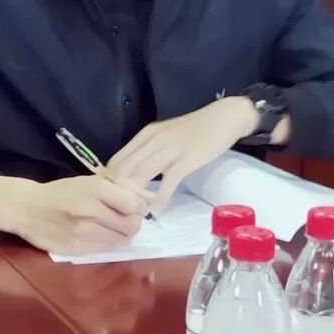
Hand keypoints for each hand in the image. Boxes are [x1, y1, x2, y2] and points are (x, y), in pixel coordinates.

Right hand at [0, 174, 153, 255]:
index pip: (135, 204)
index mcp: (96, 190)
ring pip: (122, 241)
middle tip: (125, 219)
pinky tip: (100, 236)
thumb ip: (119, 188)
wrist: (28, 209)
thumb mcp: (90, 181)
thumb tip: (148, 197)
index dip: (140, 207)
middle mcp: (91, 212)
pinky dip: (109, 244)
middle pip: (132, 226)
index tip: (135, 207)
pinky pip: (106, 251)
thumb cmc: (63, 192)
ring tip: (111, 228)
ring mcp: (84, 234)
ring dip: (122, 235)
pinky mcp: (77, 251)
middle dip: (133, 223)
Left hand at [105, 98, 258, 210]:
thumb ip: (151, 150)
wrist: (223, 118)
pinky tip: (157, 209)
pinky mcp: (185, 160)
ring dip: (135, 198)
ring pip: (141, 176)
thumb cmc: (195, 129)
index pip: (117, 159)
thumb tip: (135, 172)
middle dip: (118, 192)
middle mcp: (153, 140)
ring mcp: (168, 150)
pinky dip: (159, 198)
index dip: (109, 181)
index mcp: (146, 134)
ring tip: (134, 214)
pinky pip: (167, 183)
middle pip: (125, 170)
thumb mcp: (165, 135)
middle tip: (120, 211)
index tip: (110, 198)